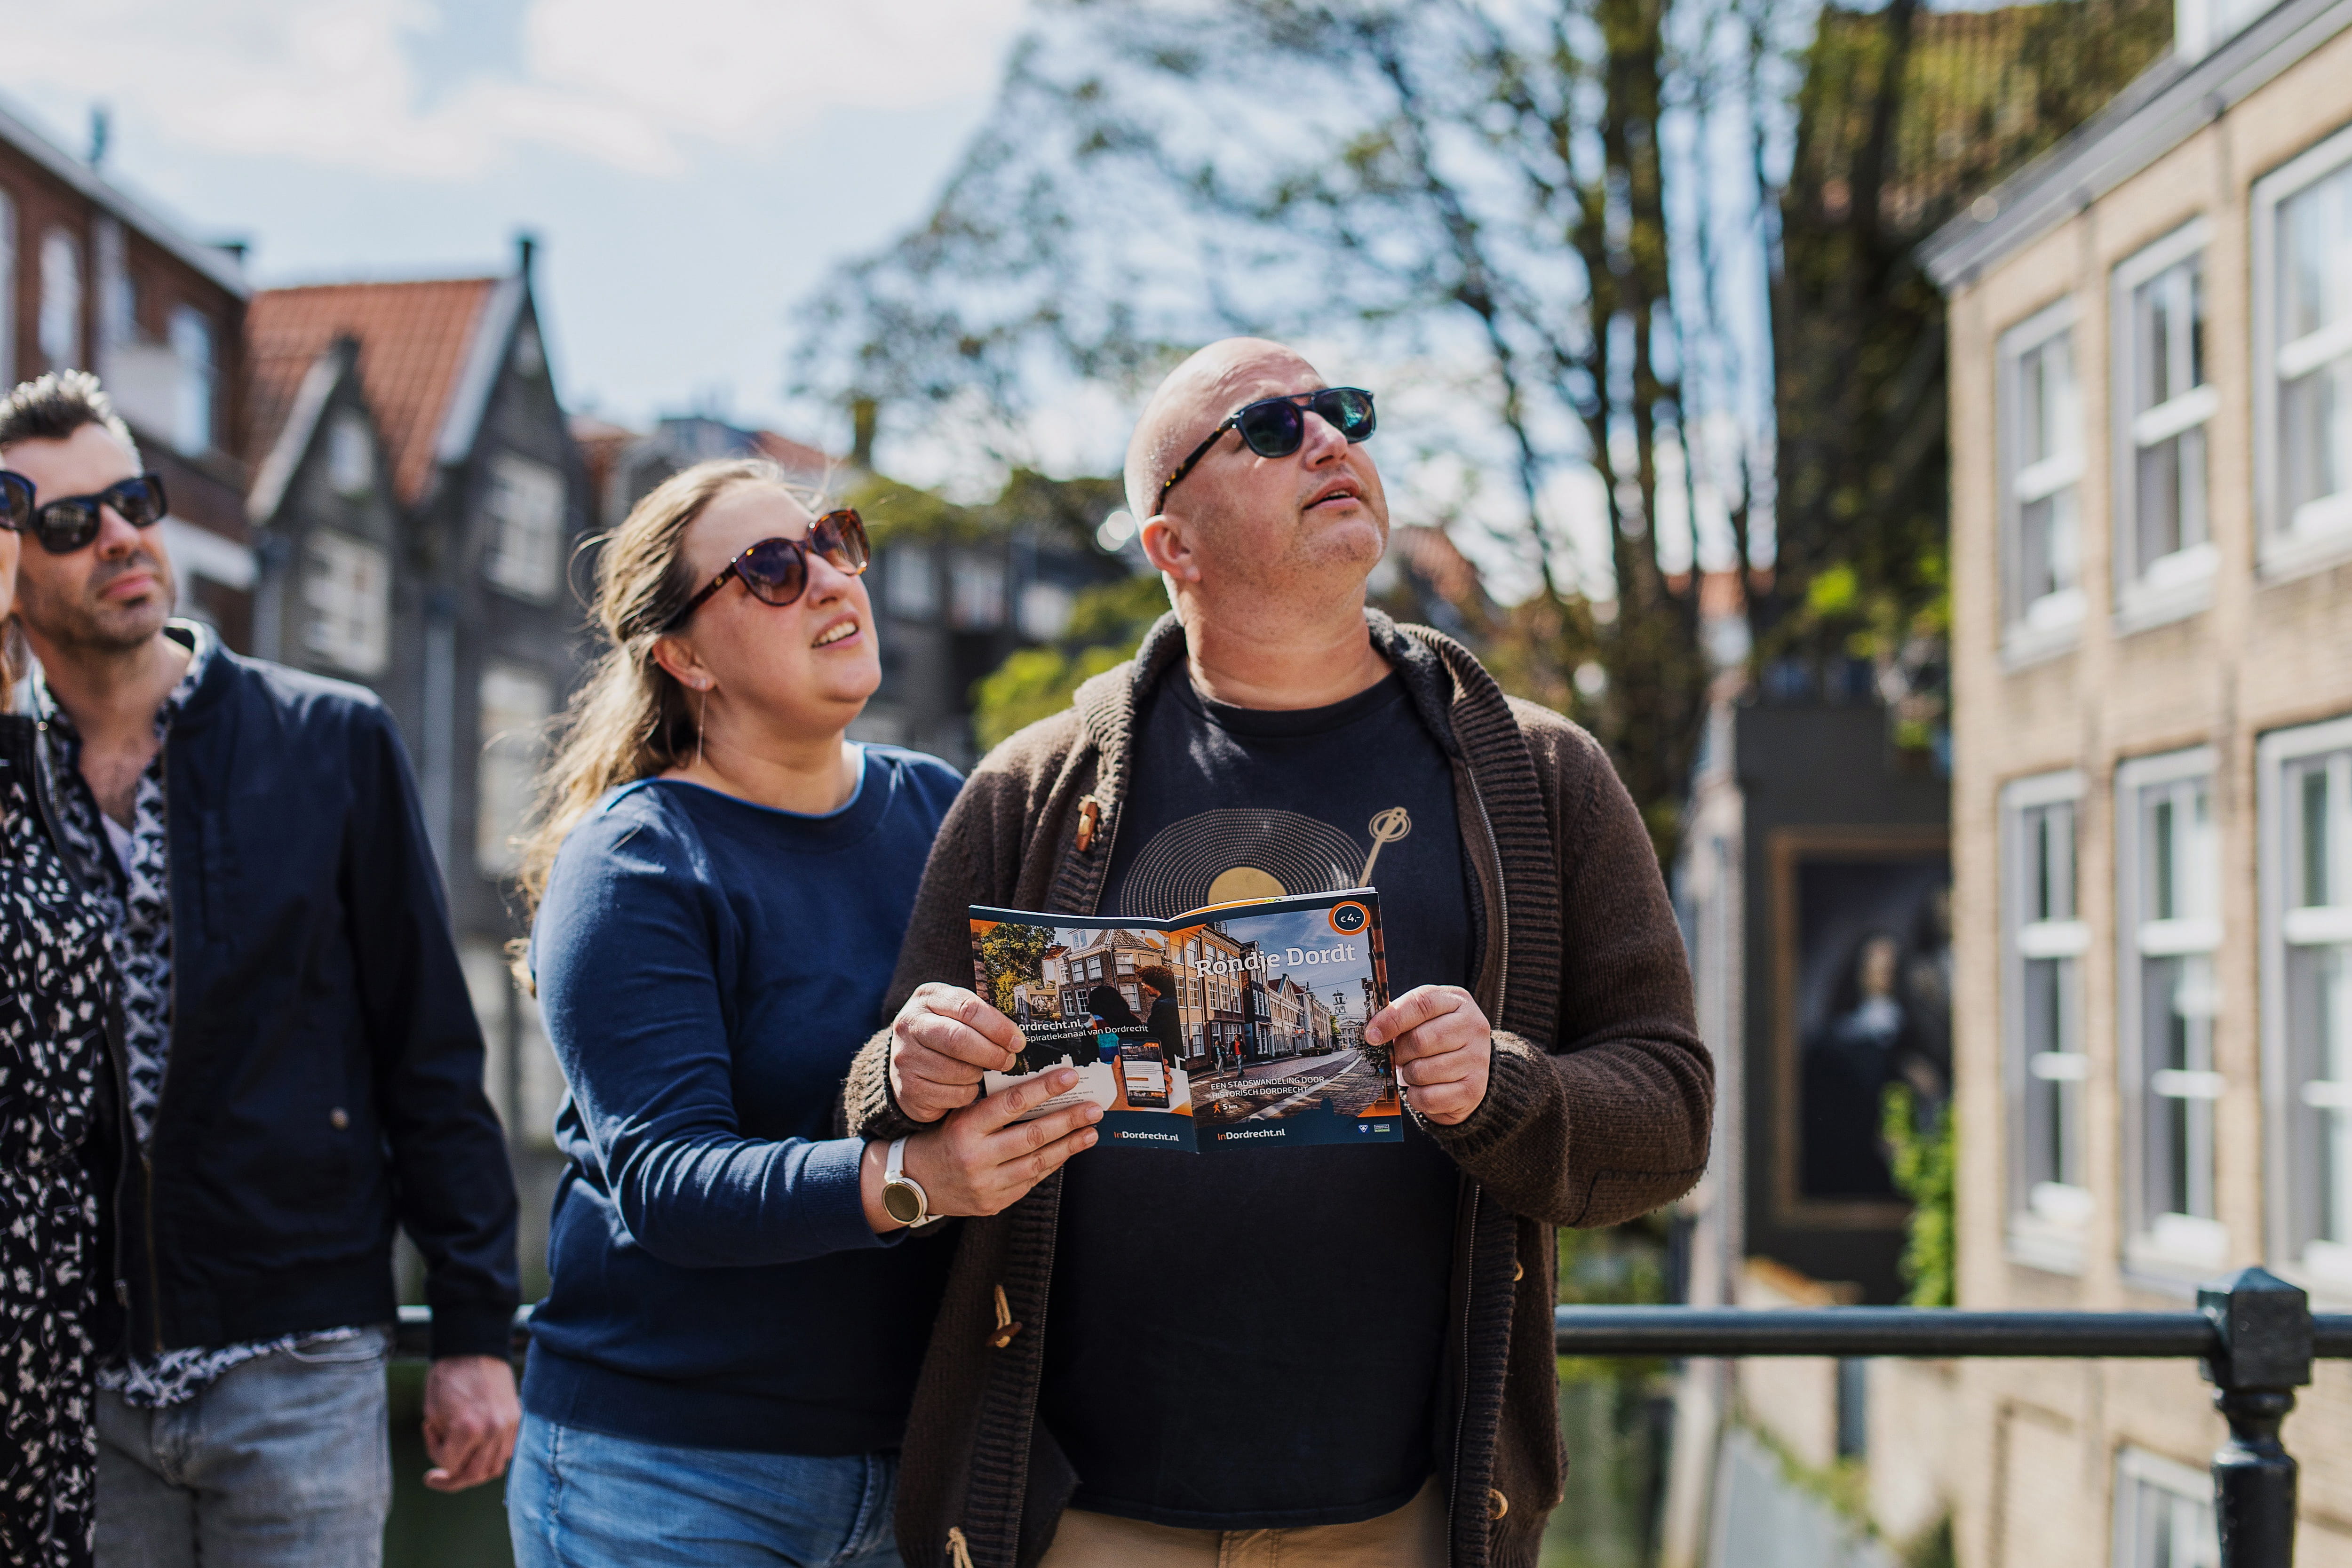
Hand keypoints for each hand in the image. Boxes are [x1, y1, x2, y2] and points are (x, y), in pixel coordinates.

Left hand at [421, 1353, 519, 1491]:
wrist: (473, 1347)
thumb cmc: (447, 1377)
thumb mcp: (432, 1414)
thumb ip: (441, 1444)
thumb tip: (449, 1464)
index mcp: (468, 1429)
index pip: (451, 1465)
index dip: (434, 1455)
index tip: (428, 1432)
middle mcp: (493, 1431)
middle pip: (475, 1475)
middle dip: (453, 1480)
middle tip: (438, 1477)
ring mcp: (509, 1426)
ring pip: (494, 1468)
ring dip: (474, 1472)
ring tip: (460, 1463)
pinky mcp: (517, 1419)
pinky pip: (506, 1452)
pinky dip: (491, 1457)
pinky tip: (477, 1448)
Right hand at [862, 1068, 1102, 1228]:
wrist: (914, 1182)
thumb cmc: (942, 1138)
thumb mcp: (958, 1114)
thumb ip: (992, 1104)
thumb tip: (1040, 1086)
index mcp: (965, 1128)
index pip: (1011, 1103)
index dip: (1044, 1089)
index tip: (1070, 1076)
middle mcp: (976, 1157)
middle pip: (1032, 1136)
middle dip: (1068, 1121)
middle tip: (1094, 1109)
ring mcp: (986, 1185)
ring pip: (1037, 1163)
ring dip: (1069, 1146)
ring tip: (1091, 1132)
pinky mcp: (993, 1204)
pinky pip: (1030, 1181)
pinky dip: (1051, 1165)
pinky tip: (1067, 1151)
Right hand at [889, 983, 1022, 1123]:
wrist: (905, 1061)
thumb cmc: (942, 1033)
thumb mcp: (953, 1012)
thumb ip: (979, 1016)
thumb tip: (1016, 1036)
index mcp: (928, 997)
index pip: (967, 1008)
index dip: (998, 1026)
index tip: (1017, 1040)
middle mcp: (910, 1025)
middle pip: (959, 1040)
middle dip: (991, 1053)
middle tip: (1009, 1060)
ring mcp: (905, 1057)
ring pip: (958, 1071)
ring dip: (978, 1074)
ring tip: (980, 1071)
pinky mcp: (908, 1088)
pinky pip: (953, 1094)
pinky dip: (967, 1092)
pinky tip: (964, 1085)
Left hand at [1363, 985, 1491, 1125]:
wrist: (1470, 1068)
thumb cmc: (1438, 1037)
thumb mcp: (1425, 1017)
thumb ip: (1401, 1017)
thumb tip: (1373, 1033)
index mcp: (1457, 1001)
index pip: (1421, 1003)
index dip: (1392, 1019)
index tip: (1372, 1035)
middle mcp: (1474, 1027)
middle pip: (1420, 1040)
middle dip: (1400, 1053)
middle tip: (1399, 1057)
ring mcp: (1477, 1059)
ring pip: (1422, 1071)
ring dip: (1408, 1075)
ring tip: (1414, 1071)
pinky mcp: (1473, 1090)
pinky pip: (1429, 1097)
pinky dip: (1416, 1096)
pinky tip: (1422, 1088)